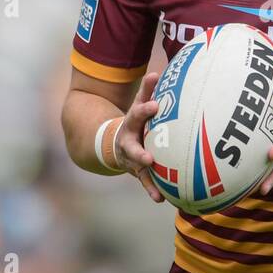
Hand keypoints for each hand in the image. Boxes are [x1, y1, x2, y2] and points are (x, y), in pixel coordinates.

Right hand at [115, 71, 165, 203]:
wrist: (112, 143)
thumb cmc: (134, 121)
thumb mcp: (137, 106)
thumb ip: (146, 92)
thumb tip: (156, 73)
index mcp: (131, 124)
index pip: (137, 114)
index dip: (145, 110)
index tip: (155, 106)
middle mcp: (128, 142)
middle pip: (132, 147)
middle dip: (139, 152)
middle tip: (149, 157)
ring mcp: (130, 158)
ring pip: (137, 167)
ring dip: (146, 175)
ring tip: (156, 189)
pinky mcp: (136, 171)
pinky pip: (145, 181)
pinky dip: (151, 190)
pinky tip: (160, 199)